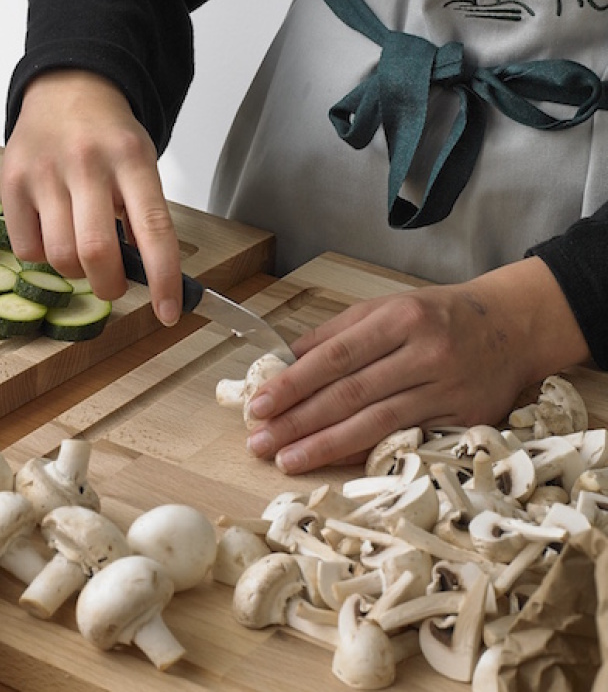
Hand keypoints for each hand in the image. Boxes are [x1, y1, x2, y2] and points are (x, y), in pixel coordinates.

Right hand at [0, 69, 183, 325]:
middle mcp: (87, 163)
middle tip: (114, 285)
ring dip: (76, 272)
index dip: (164, 279)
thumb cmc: (108, 136)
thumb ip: (143, 215)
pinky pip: (27, 249)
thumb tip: (148, 276)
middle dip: (110, 286)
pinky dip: (43, 256)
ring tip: (81, 251)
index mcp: (131, 158)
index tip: (169, 313)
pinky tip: (53, 233)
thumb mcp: (141, 163)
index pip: (154, 229)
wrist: (67, 88)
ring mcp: (44, 172)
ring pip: (60, 257)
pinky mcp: (12, 182)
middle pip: (96, 252)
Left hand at [243, 257, 591, 473]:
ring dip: (325, 445)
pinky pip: (405, 440)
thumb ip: (334, 335)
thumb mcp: (385, 308)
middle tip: (261, 442)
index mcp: (399, 319)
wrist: (513, 327)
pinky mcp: (465, 419)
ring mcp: (447, 389)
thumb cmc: (437, 317)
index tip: (259, 405)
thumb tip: (283, 362)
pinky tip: (332, 463)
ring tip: (286, 459)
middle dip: (299, 421)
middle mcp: (425, 353)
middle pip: (350, 394)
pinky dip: (365, 454)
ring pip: (375, 423)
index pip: (334, 357)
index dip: (293, 384)